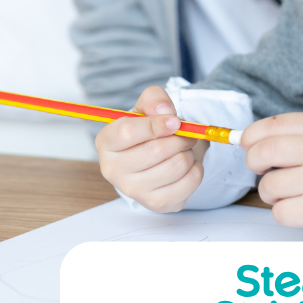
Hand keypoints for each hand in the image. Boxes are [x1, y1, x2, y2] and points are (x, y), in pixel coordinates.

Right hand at [94, 86, 207, 212]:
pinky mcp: (156, 203)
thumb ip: (154, 99)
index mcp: (106, 142)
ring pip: (176, 165)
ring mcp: (133, 191)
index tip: (175, 121)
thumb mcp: (147, 108)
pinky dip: (196, 168)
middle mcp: (113, 170)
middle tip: (184, 134)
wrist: (156, 158)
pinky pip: (189, 182)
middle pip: (155, 151)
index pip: (127, 132)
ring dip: (188, 152)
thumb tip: (166, 112)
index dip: (156, 125)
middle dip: (179, 138)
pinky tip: (187, 165)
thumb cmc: (148, 131)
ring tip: (182, 149)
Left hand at [241, 113, 302, 239]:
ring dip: (273, 194)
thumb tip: (243, 140)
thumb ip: (293, 136)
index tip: (249, 147)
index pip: (271, 125)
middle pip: (262, 152)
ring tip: (296, 194)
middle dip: (254, 164)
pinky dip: (285, 214)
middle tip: (265, 172)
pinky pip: (278, 212)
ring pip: (267, 186)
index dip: (251, 137)